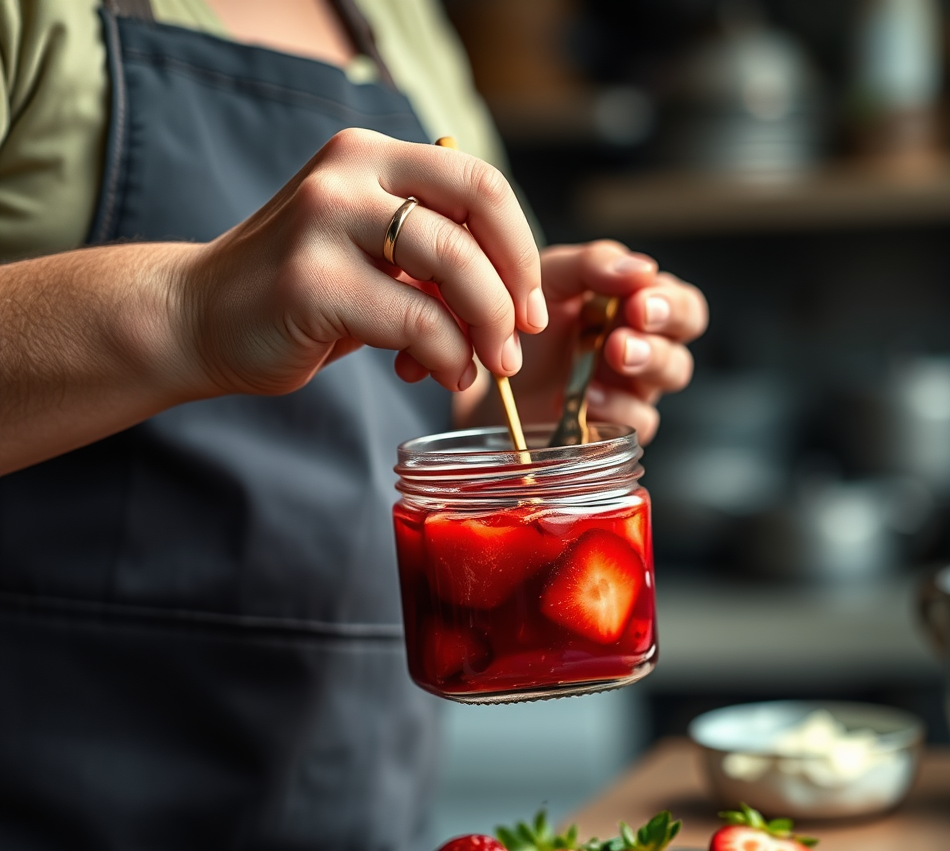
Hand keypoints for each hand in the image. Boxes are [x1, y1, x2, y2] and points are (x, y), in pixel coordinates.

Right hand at [181, 127, 546, 396]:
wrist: (199, 318)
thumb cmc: (301, 294)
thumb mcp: (373, 259)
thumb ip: (434, 262)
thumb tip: (513, 302)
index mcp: (373, 157)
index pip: (481, 182)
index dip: (521, 247)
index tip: (530, 304)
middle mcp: (351, 172)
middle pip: (478, 210)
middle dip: (514, 287)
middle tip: (518, 340)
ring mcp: (326, 219)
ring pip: (453, 264)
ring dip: (487, 325)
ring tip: (486, 366)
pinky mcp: (311, 280)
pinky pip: (415, 320)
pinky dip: (445, 355)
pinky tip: (442, 374)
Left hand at [457, 240, 706, 444]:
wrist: (489, 369)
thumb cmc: (528, 319)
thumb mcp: (551, 277)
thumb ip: (592, 264)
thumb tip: (641, 268)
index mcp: (637, 308)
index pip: (682, 306)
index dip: (670, 306)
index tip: (637, 303)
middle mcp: (643, 348)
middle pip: (683, 344)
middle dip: (660, 338)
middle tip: (624, 336)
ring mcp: (631, 389)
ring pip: (669, 379)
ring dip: (647, 364)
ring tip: (612, 354)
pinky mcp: (613, 425)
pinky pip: (637, 421)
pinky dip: (615, 408)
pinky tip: (586, 398)